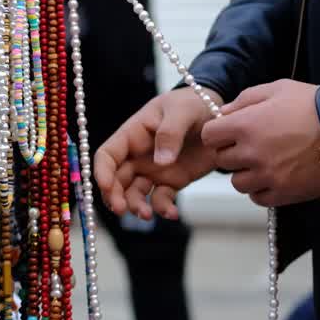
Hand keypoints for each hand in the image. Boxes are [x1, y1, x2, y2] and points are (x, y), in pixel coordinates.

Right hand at [94, 87, 221, 221]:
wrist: (218, 117)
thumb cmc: (193, 104)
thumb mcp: (183, 110)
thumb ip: (171, 132)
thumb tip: (161, 162)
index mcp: (133, 134)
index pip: (107, 154)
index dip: (101, 171)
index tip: (106, 187)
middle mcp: (138, 155)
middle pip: (116, 179)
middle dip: (114, 196)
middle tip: (121, 210)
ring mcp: (153, 170)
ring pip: (134, 193)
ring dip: (136, 206)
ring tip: (147, 215)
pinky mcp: (171, 181)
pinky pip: (160, 199)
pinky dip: (163, 209)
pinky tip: (172, 213)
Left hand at [201, 79, 319, 206]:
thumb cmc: (312, 104)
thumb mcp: (276, 89)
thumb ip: (244, 100)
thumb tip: (224, 114)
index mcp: (245, 125)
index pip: (209, 136)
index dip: (218, 133)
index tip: (230, 132)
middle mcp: (251, 153)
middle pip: (222, 160)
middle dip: (232, 152)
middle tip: (252, 145)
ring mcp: (267, 175)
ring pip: (237, 182)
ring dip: (246, 173)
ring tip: (265, 163)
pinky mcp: (284, 193)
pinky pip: (258, 198)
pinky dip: (262, 190)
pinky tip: (274, 177)